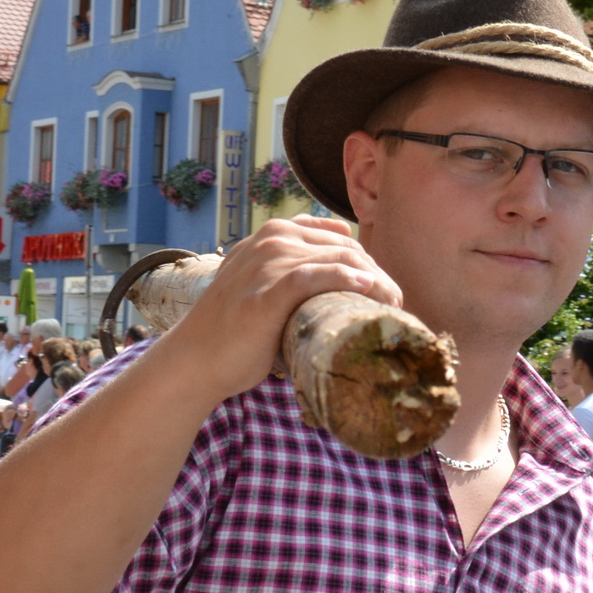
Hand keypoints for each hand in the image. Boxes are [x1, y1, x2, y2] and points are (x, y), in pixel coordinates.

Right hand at [163, 216, 402, 411]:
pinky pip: (320, 275)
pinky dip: (350, 279)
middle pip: (346, 247)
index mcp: (274, 233)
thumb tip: (339, 290)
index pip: (339, 238)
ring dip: (377, 282)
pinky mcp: (270, 289)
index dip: (367, 263)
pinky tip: (369, 292)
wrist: (196, 359)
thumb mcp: (261, 286)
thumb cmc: (234, 331)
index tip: (383, 292)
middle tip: (396, 305)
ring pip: (342, 259)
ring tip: (392, 308)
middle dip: (379, 273)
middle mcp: (273, 239)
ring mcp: (270, 261)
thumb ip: (293, 276)